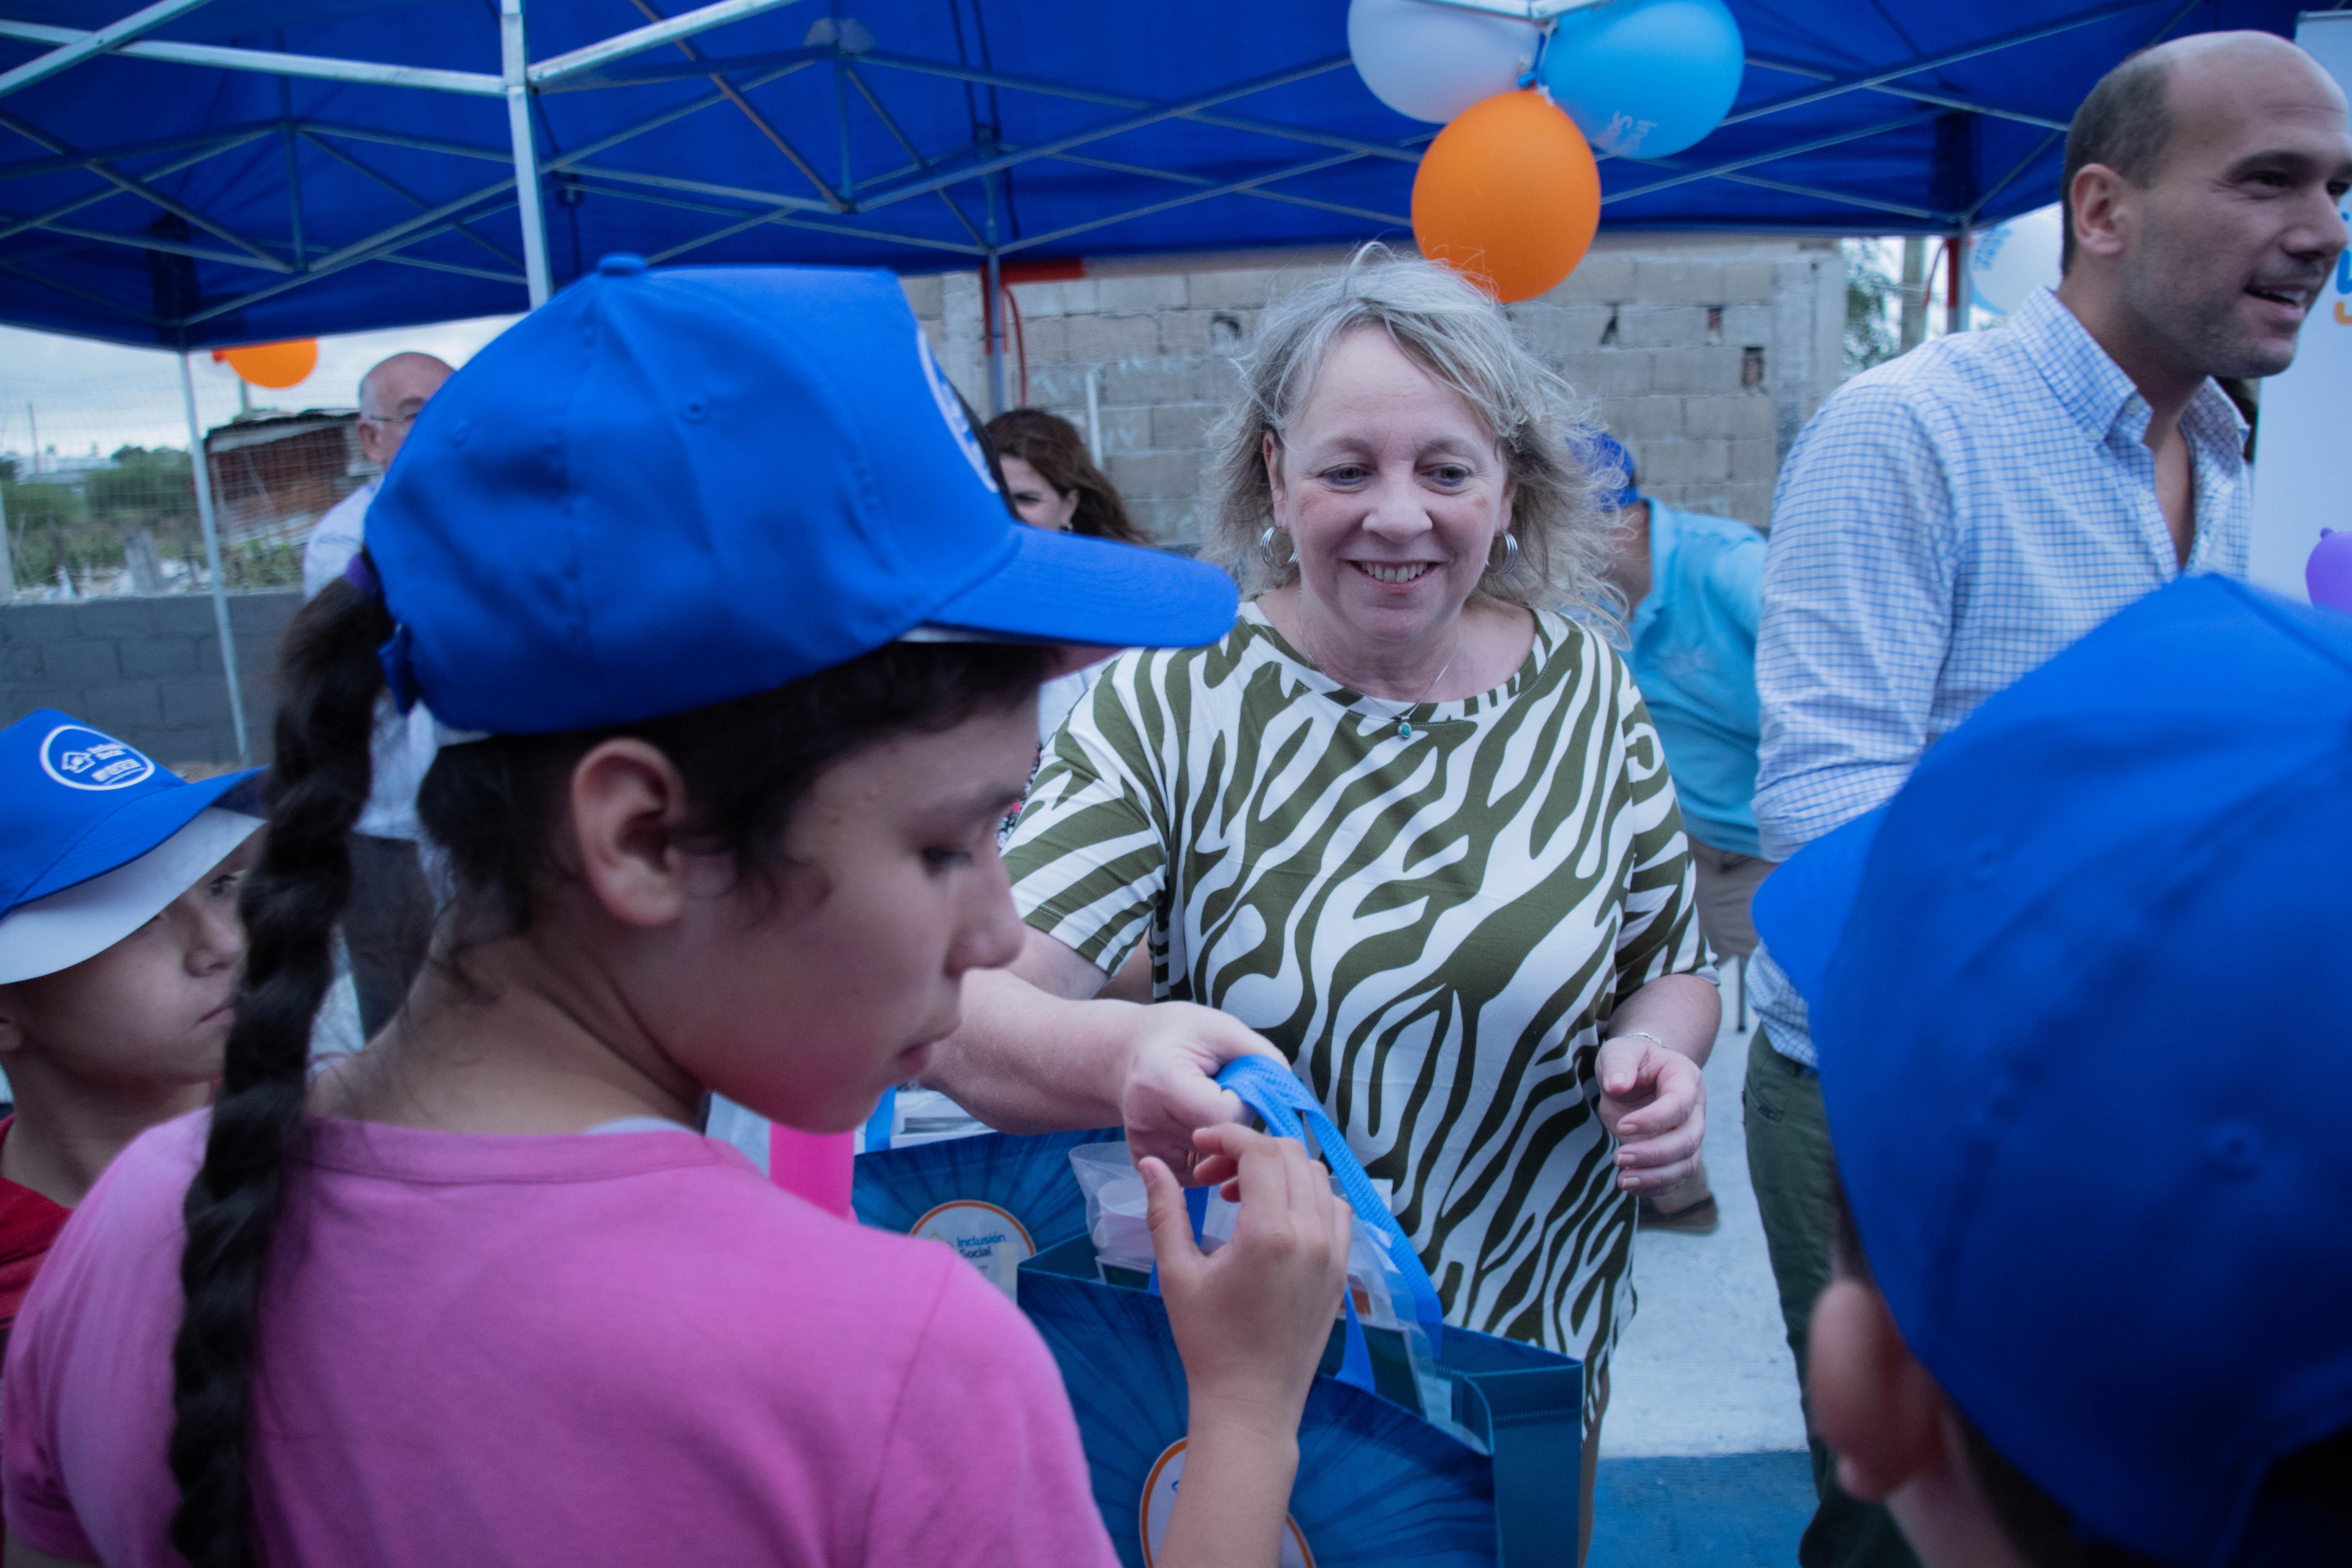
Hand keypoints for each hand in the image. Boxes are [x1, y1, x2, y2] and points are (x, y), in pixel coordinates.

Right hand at [1116, 1003, 1287, 1182]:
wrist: (1129, 1049)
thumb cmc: (1179, 1034)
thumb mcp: (1222, 1028)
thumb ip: (1260, 1057)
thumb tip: (1290, 1095)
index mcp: (1162, 1082)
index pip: (1224, 1115)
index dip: (1243, 1103)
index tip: (1236, 1084)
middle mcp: (1145, 1119)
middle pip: (1217, 1142)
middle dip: (1235, 1124)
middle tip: (1226, 1095)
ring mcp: (1142, 1145)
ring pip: (1208, 1162)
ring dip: (1222, 1143)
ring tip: (1209, 1108)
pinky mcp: (1142, 1160)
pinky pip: (1191, 1174)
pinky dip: (1205, 1157)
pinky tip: (1199, 1129)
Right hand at [1142, 1124, 1350, 1438]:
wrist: (1251, 1402)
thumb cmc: (1208, 1341)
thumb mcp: (1177, 1274)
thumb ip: (1166, 1211)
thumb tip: (1151, 1163)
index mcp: (1269, 1234)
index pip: (1260, 1152)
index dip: (1228, 1136)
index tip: (1200, 1146)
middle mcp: (1311, 1237)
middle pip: (1291, 1155)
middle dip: (1249, 1150)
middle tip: (1213, 1176)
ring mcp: (1334, 1254)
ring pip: (1318, 1178)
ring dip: (1280, 1171)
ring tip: (1241, 1195)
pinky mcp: (1342, 1271)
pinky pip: (1337, 1211)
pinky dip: (1309, 1196)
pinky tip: (1277, 1217)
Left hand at [1596, 1033, 1705, 1194]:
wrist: (1639, 1073)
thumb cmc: (1630, 1059)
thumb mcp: (1620, 1051)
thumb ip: (1619, 1064)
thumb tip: (1617, 1085)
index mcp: (1685, 1078)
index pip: (1680, 1104)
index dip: (1654, 1120)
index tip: (1622, 1126)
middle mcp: (1695, 1109)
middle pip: (1688, 1140)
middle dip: (1654, 1154)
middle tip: (1619, 1158)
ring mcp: (1689, 1133)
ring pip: (1686, 1164)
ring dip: (1656, 1177)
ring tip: (1623, 1181)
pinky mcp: (1678, 1154)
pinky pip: (1676, 1177)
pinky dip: (1656, 1187)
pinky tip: (1631, 1187)